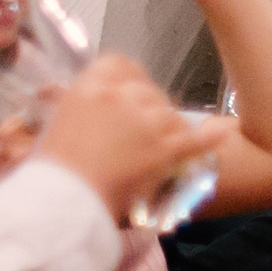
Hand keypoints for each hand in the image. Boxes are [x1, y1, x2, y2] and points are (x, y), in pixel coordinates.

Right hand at [38, 57, 236, 219]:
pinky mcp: (167, 148)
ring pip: (170, 114)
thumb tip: (96, 105)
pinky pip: (196, 138)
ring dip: (167, 129)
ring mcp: (147, 122)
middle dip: (146, 107)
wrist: (62, 206)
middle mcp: (121, 97)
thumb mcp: (55, 127)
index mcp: (89, 88)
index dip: (126, 77)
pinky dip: (210, 137)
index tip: (128, 90)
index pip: (118, 64)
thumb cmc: (51, 174)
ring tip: (156, 149)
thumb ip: (82, 109)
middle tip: (139, 131)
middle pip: (147, 90)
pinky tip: (220, 133)